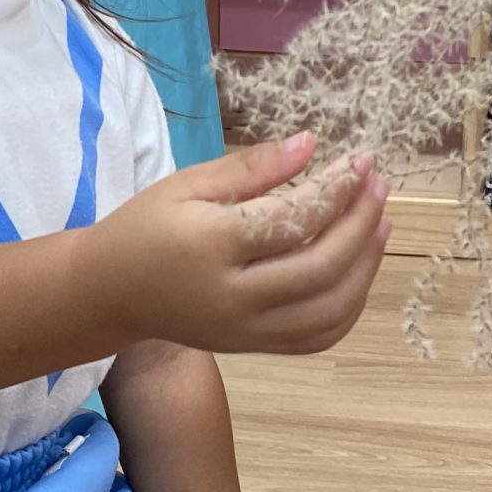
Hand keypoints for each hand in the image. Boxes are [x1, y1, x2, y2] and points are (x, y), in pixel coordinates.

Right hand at [83, 132, 391, 355]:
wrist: (110, 294)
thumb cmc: (146, 228)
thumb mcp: (187, 185)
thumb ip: (252, 168)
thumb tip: (311, 144)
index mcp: (210, 247)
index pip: (292, 220)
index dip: (336, 189)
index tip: (361, 160)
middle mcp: (233, 297)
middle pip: (320, 268)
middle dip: (360, 224)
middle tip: (379, 185)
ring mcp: (246, 331)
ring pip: (328, 311)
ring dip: (366, 267)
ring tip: (381, 224)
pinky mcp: (253, 347)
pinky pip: (317, 337)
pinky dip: (349, 305)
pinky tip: (360, 269)